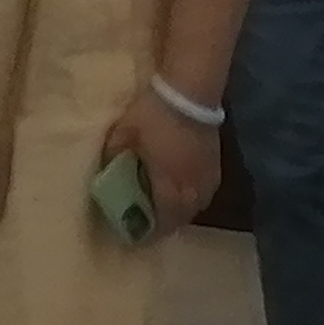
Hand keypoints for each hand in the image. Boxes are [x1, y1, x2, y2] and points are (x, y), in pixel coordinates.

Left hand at [105, 85, 223, 231]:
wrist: (189, 91)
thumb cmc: (153, 115)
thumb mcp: (123, 135)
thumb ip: (114, 159)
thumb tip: (107, 176)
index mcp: (172, 187)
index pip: (162, 223)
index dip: (146, 231)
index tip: (130, 233)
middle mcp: (195, 191)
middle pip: (180, 220)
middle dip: (162, 223)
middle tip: (142, 220)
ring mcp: (210, 179)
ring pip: (193, 208)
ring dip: (176, 211)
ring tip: (158, 205)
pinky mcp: (216, 167)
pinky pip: (202, 194)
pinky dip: (187, 197)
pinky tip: (175, 187)